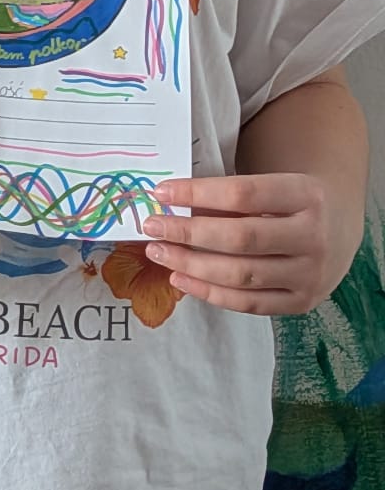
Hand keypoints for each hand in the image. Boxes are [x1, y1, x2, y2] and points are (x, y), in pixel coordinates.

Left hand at [143, 174, 345, 314]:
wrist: (339, 226)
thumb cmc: (289, 201)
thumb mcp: (271, 185)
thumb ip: (228, 196)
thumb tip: (168, 205)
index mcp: (306, 195)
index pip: (243, 194)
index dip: (197, 193)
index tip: (160, 192)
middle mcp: (314, 236)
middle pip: (241, 238)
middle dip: (188, 233)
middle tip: (151, 226)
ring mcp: (311, 274)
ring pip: (242, 275)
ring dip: (191, 266)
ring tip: (159, 252)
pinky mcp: (303, 301)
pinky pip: (249, 303)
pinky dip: (210, 293)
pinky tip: (180, 278)